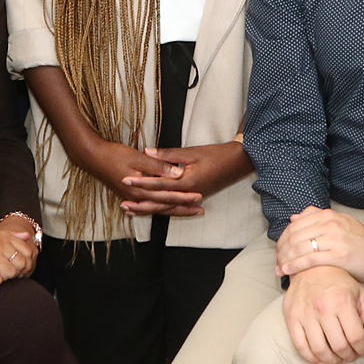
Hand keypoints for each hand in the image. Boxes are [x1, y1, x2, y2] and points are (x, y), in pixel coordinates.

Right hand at [0, 222, 37, 285]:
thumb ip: (9, 235)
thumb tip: (26, 236)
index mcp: (2, 236)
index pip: (26, 251)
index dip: (25, 262)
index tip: (17, 266)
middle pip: (20, 264)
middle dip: (15, 271)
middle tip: (5, 272)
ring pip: (10, 274)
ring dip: (3, 277)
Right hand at [70, 136, 202, 215]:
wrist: (92, 157)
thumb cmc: (114, 155)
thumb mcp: (138, 157)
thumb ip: (158, 166)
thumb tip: (177, 174)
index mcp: (140, 190)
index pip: (167, 197)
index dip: (184, 197)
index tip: (199, 197)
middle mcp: (137, 198)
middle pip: (165, 207)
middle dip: (183, 208)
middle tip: (200, 209)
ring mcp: (132, 198)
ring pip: (157, 208)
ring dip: (173, 210)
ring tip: (189, 211)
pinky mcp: (129, 195)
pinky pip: (148, 206)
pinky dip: (159, 209)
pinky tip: (164, 211)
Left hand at [123, 142, 253, 215]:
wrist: (240, 162)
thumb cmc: (217, 154)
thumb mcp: (192, 152)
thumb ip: (168, 155)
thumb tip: (147, 152)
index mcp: (187, 182)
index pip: (158, 185)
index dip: (141, 182)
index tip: (125, 180)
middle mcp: (188, 194)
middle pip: (160, 203)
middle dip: (141, 204)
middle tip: (122, 205)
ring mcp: (193, 197)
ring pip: (167, 207)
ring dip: (150, 209)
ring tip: (132, 210)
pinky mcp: (196, 196)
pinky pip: (175, 206)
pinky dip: (162, 208)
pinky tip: (153, 207)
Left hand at [276, 207, 363, 283]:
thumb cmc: (361, 240)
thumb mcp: (341, 221)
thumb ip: (317, 217)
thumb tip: (294, 216)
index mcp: (328, 215)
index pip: (295, 224)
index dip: (283, 238)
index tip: (279, 249)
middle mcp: (330, 224)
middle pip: (295, 236)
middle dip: (281, 250)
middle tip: (276, 261)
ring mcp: (335, 239)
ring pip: (299, 248)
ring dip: (285, 259)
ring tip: (279, 268)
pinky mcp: (339, 255)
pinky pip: (310, 259)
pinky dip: (295, 266)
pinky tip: (287, 271)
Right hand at [281, 263, 363, 363]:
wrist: (312, 268)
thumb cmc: (340, 284)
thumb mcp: (363, 297)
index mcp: (343, 302)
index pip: (356, 338)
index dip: (362, 349)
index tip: (363, 348)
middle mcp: (323, 308)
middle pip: (339, 346)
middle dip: (349, 356)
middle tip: (351, 355)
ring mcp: (305, 314)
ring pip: (319, 350)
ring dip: (332, 361)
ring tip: (338, 358)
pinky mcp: (292, 317)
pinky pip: (300, 346)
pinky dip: (312, 358)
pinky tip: (321, 359)